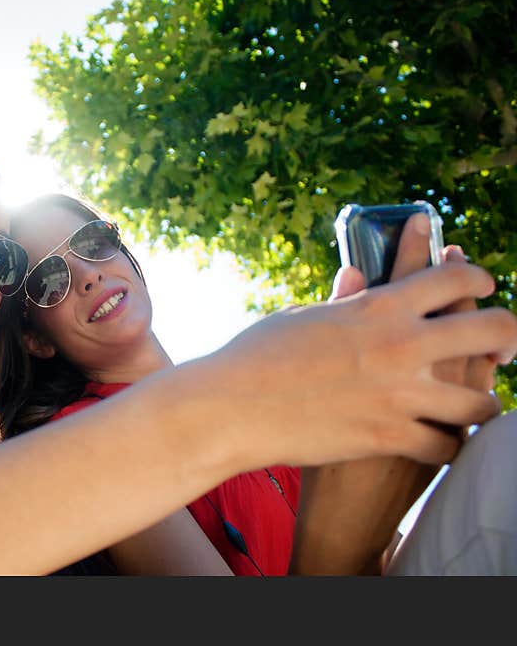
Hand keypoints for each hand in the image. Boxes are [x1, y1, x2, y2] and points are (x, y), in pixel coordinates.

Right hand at [290, 214, 504, 573]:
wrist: (232, 408)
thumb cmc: (256, 356)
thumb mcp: (301, 317)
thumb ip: (342, 300)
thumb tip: (357, 276)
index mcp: (378, 306)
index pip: (453, 277)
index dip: (477, 274)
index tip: (484, 283)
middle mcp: (401, 345)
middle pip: (491, 329)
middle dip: (508, 335)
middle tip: (505, 345)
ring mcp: (399, 394)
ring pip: (481, 401)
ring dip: (484, 404)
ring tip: (480, 406)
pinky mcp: (388, 437)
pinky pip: (447, 446)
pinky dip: (448, 447)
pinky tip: (443, 444)